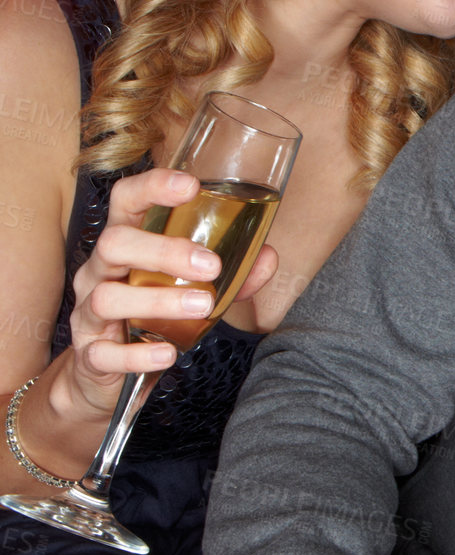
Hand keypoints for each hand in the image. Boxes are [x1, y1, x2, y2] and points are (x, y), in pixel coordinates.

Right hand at [64, 168, 276, 412]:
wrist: (108, 367)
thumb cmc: (153, 313)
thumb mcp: (192, 287)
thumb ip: (232, 273)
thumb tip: (267, 256)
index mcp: (127, 244)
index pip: (127, 201)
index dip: (152, 187)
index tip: (191, 187)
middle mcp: (100, 271)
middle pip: (114, 243)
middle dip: (162, 251)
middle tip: (211, 266)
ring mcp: (88, 312)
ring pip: (108, 297)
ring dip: (158, 301)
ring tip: (203, 307)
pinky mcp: (90, 353)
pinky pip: (103, 353)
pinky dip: (137, 354)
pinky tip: (168, 353)